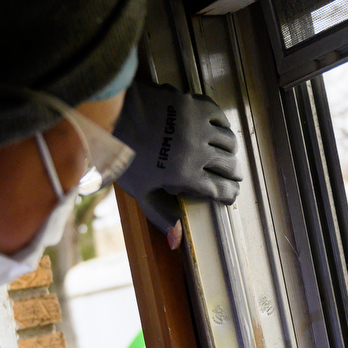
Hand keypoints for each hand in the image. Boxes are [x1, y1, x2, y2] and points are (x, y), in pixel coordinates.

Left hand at [113, 80, 241, 245]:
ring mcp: (198, 126)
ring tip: (224, 155)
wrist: (113, 118)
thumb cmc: (126, 158)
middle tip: (231, 177)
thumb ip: (162, 216)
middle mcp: (198, 151)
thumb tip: (177, 242)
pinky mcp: (194, 105)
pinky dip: (222, 126)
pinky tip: (216, 131)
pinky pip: (220, 117)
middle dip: (233, 175)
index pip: (221, 189)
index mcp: (186, 175)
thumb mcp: (141, 192)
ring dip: (229, 151)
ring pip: (230, 142)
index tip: (229, 196)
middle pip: (231, 166)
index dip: (229, 195)